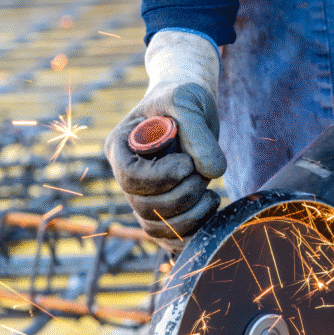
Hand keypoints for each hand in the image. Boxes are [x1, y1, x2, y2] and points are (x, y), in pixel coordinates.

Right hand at [104, 30, 225, 252]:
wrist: (189, 107)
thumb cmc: (183, 97)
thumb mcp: (189, 103)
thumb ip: (199, 134)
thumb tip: (212, 171)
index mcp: (121, 147)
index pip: (131, 178)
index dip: (162, 177)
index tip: (188, 163)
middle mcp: (125, 176)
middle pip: (145, 207)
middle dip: (182, 195)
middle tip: (202, 173)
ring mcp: (142, 197)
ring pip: (157, 227)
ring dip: (191, 216)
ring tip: (211, 193)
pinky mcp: (162, 211)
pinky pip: (169, 237)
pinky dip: (192, 232)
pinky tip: (211, 208)